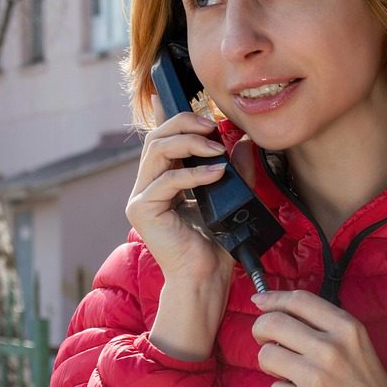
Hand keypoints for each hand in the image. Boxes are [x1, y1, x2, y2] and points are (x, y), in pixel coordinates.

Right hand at [126, 96, 234, 359]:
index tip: (194, 107)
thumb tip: (244, 140)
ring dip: (189, 143)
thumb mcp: (230, 196)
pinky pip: (167, 181)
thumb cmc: (216, 244)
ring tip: (216, 148)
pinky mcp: (142, 210)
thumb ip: (236, 169)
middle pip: (156, 137)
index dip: (171, 117)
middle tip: (212, 126)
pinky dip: (194, 173)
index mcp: (163, 179)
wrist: (206, 278)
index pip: (163, 138)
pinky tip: (216, 172)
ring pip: (157, 151)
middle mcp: (147, 185)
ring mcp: (141, 197)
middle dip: (184, 124)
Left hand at [251, 290, 386, 386]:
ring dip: (271, 364)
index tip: (260, 301)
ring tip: (290, 374)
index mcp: (346, 328)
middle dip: (260, 329)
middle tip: (264, 339)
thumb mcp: (357, 343)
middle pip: (273, 323)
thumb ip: (322, 325)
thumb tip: (272, 307)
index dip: (273, 297)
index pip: (299, 300)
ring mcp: (316, 378)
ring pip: (266, 355)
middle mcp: (330, 349)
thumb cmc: (368, 384)